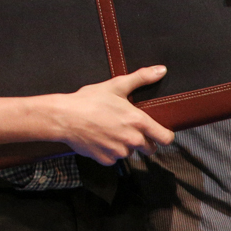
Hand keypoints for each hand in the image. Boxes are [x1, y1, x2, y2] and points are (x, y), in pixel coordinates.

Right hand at [53, 66, 174, 163]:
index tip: (160, 132)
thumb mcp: (116, 85)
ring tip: (109, 131)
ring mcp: (119, 152)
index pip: (166, 138)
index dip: (165, 135)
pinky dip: (109, 151)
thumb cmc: (89, 100)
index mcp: (138, 122)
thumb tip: (161, 70)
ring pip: (130, 152)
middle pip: (150, 149)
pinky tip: (100, 139)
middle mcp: (132, 140)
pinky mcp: (106, 160)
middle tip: (128, 129)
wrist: (64, 117)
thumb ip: (141, 78)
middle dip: (143, 141)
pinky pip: (114, 158)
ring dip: (124, 145)